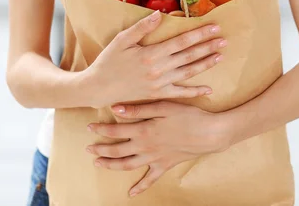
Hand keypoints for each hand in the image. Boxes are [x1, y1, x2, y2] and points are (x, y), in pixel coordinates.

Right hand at [85, 11, 225, 107]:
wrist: (98, 88)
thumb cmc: (108, 61)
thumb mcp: (122, 40)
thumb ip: (142, 27)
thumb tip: (160, 14)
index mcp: (151, 53)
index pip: (181, 41)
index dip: (199, 34)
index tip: (213, 27)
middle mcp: (159, 69)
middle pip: (189, 56)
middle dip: (207, 47)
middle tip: (224, 40)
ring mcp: (160, 83)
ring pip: (188, 72)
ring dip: (205, 64)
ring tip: (220, 56)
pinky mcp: (158, 95)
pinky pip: (180, 93)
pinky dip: (195, 92)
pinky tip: (208, 90)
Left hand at [86, 101, 230, 196]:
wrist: (210, 133)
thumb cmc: (188, 115)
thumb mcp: (163, 106)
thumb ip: (139, 108)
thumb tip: (116, 108)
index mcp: (143, 130)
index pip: (116, 131)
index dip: (101, 129)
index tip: (90, 127)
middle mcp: (145, 147)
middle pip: (117, 150)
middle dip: (101, 150)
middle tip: (88, 149)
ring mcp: (155, 159)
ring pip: (127, 165)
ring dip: (112, 165)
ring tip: (99, 164)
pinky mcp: (165, 166)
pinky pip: (150, 180)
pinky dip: (140, 187)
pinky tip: (131, 193)